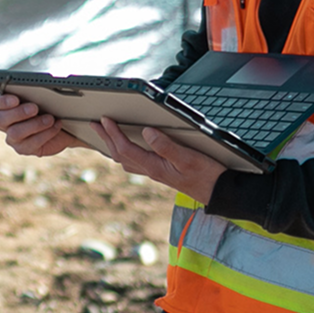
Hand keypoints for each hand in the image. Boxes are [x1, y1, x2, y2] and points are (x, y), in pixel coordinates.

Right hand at [0, 93, 89, 156]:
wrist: (64, 126)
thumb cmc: (50, 107)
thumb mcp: (45, 96)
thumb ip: (38, 90)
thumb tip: (44, 83)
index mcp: (5, 106)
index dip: (2, 102)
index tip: (15, 99)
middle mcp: (5, 123)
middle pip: (1, 119)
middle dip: (18, 113)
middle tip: (34, 108)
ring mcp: (13, 137)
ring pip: (15, 133)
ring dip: (34, 124)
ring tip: (50, 118)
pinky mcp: (24, 148)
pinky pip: (31, 143)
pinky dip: (46, 133)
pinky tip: (56, 126)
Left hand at [90, 117, 225, 203]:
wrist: (218, 192)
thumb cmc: (206, 175)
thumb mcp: (188, 157)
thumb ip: (166, 146)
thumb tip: (147, 132)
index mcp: (155, 166)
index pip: (126, 148)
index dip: (113, 133)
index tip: (105, 120)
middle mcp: (152, 170)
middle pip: (121, 154)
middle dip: (106, 138)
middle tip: (95, 124)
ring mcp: (156, 172)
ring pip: (126, 159)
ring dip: (113, 146)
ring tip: (105, 135)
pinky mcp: (162, 172)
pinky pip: (136, 163)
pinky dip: (125, 153)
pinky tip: (127, 150)